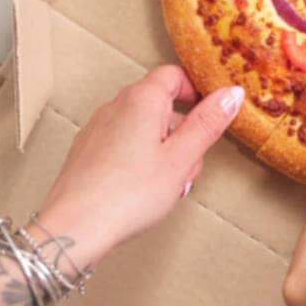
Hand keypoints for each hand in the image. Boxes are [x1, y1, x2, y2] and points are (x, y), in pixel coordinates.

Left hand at [37, 66, 243, 268]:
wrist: (73, 230)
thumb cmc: (129, 194)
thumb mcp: (182, 158)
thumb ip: (208, 123)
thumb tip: (232, 93)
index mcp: (142, 99)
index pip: (175, 75)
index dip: (197, 92)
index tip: (211, 116)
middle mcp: (116, 105)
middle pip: (161, 104)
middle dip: (183, 131)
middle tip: (191, 165)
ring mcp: (98, 128)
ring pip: (144, 126)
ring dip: (164, 149)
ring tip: (168, 185)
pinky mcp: (87, 151)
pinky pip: (124, 143)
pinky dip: (140, 158)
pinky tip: (143, 189)